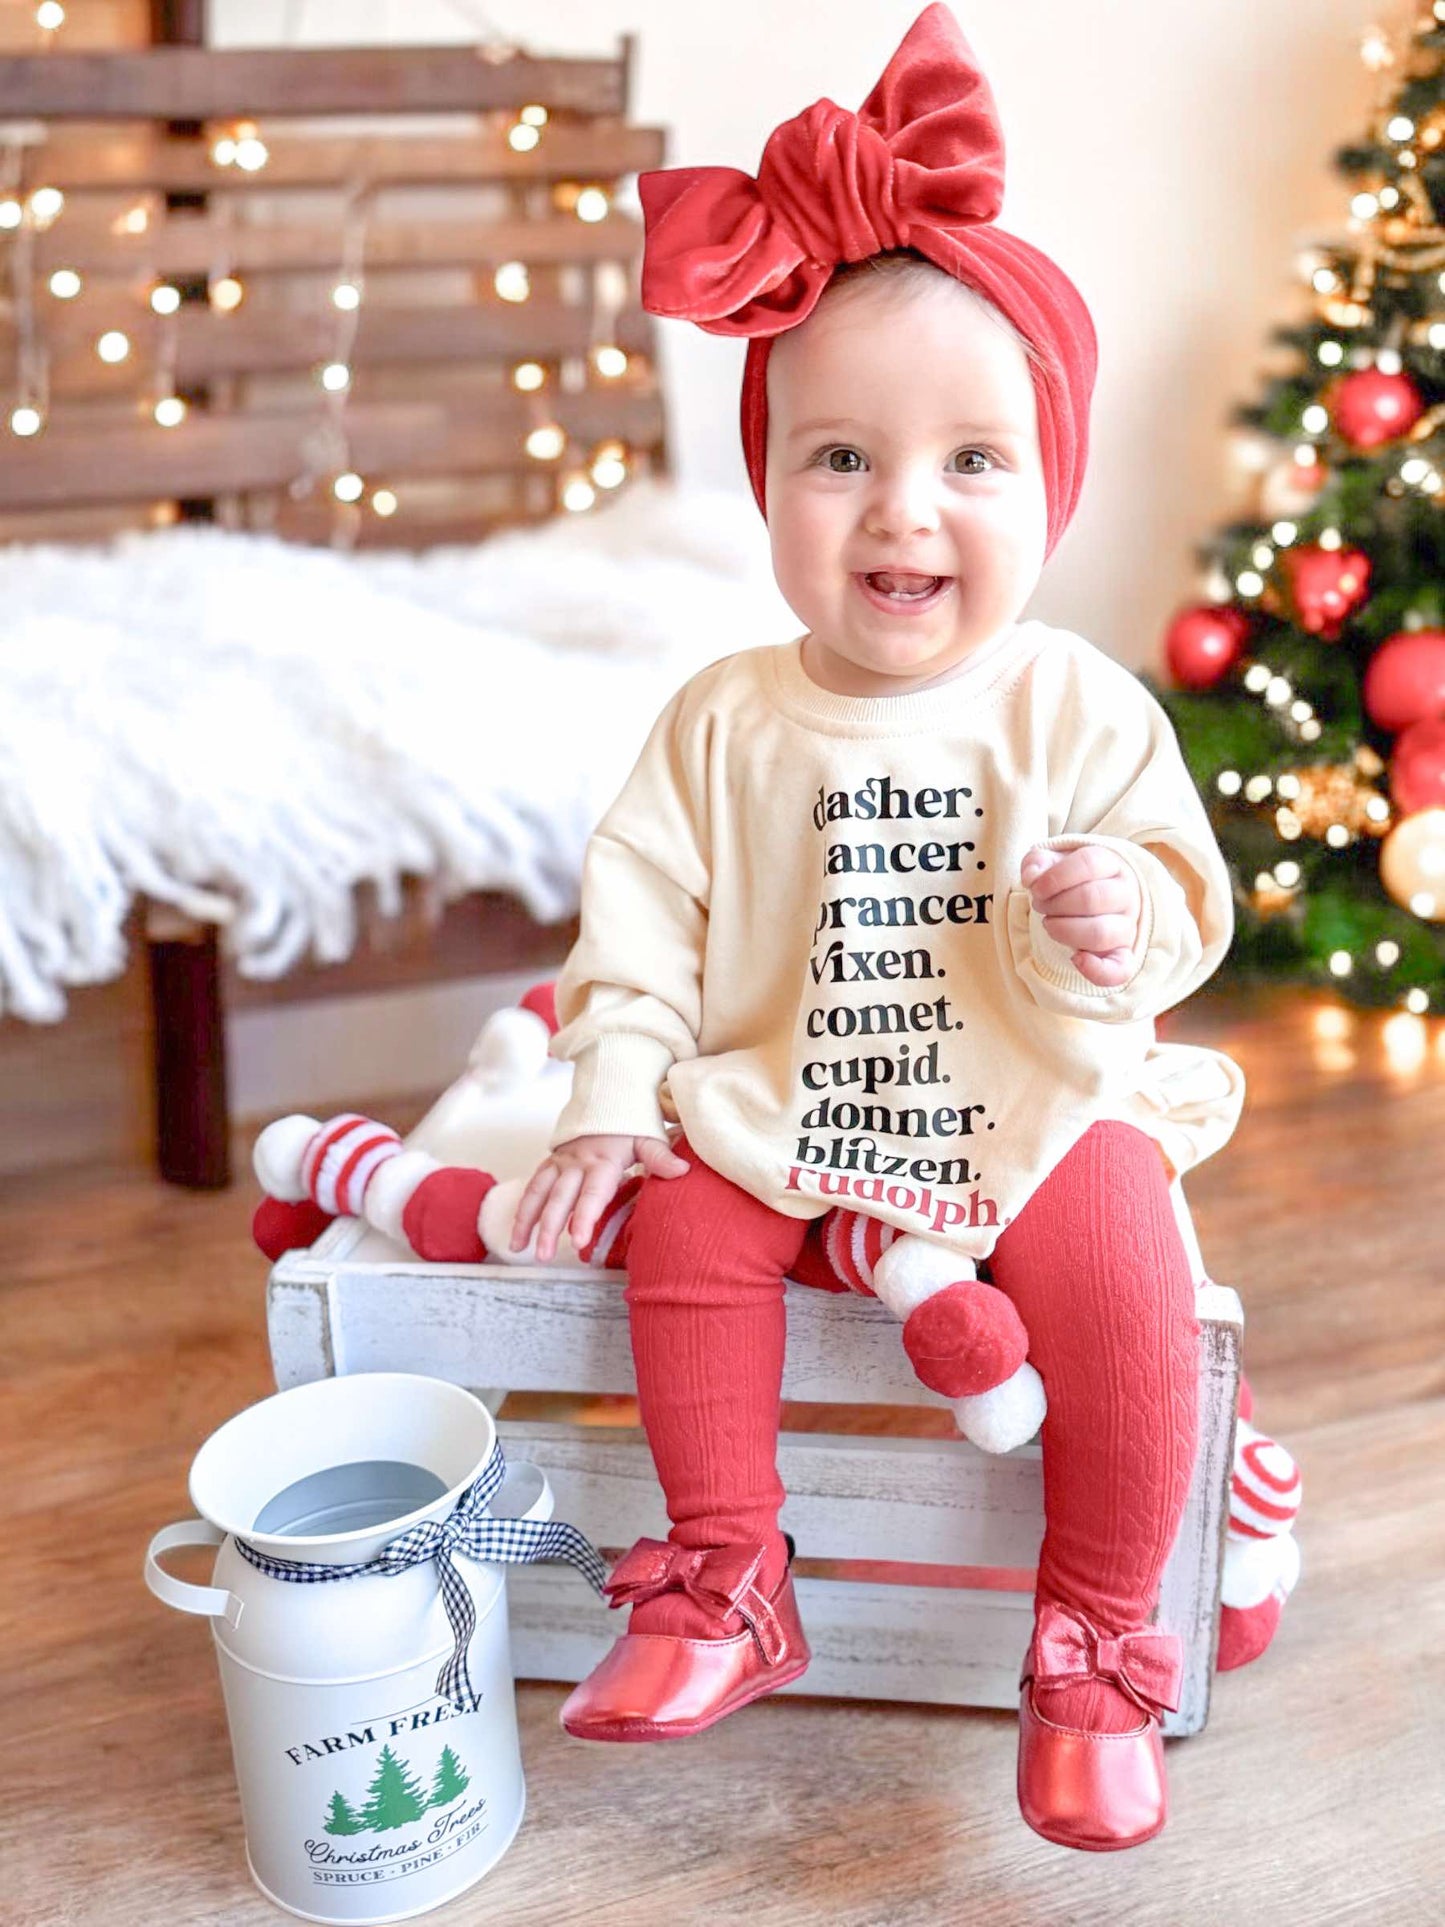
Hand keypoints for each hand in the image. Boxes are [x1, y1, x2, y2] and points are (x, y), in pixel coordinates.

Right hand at [510, 1133, 688, 1263]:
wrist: (608, 1093)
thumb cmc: (631, 1122)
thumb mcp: (648, 1136)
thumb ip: (660, 1157)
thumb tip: (681, 1171)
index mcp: (602, 1160)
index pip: (592, 1193)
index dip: (584, 1217)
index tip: (578, 1241)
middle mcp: (576, 1163)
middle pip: (560, 1199)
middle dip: (550, 1228)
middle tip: (545, 1256)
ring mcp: (560, 1162)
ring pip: (538, 1193)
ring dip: (527, 1221)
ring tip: (518, 1249)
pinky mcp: (551, 1162)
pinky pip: (533, 1186)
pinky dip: (524, 1208)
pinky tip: (518, 1233)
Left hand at [1019, 844, 1143, 987]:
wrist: (1089, 899)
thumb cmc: (1067, 879)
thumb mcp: (1050, 862)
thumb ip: (1037, 862)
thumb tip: (1032, 876)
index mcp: (1111, 864)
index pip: (1088, 864)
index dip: (1055, 877)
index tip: (1035, 888)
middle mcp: (1125, 894)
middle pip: (1092, 898)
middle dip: (1055, 904)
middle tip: (1040, 906)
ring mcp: (1127, 926)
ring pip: (1101, 933)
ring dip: (1065, 932)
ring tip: (1049, 925)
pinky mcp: (1123, 955)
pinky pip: (1120, 969)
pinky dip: (1096, 970)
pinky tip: (1075, 959)